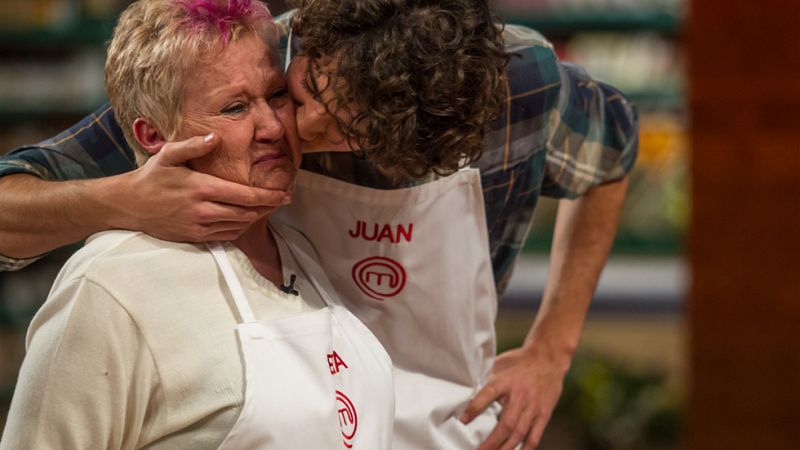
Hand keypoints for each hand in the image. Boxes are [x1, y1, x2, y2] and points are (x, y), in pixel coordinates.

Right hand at [113, 133, 290, 241]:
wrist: (129, 205)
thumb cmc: (151, 177)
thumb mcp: (169, 154)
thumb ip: (194, 145)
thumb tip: (215, 137)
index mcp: (202, 188)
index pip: (246, 196)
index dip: (269, 197)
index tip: (285, 194)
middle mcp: (204, 210)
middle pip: (247, 213)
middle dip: (268, 207)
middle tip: (283, 200)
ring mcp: (200, 226)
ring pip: (239, 226)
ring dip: (256, 217)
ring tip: (268, 207)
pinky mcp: (195, 237)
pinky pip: (226, 236)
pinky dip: (240, 228)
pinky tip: (246, 218)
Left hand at [460, 344, 569, 449]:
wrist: (548, 358)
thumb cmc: (519, 362)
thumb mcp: (499, 364)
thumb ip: (485, 379)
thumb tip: (465, 391)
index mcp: (505, 381)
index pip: (488, 394)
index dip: (475, 408)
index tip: (462, 420)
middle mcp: (520, 396)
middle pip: (506, 424)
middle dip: (492, 442)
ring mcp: (533, 407)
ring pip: (519, 433)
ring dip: (506, 449)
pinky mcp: (544, 414)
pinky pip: (535, 435)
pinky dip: (525, 448)